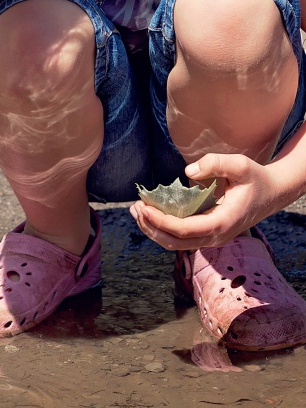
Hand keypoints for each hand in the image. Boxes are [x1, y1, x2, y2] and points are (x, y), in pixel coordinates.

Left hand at [129, 153, 280, 250]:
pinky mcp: (208, 235)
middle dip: (150, 227)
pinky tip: (151, 213)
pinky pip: (181, 238)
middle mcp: (216, 236)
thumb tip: (187, 173)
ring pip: (175, 244)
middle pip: (174, 242)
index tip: (143, 207)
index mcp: (222, 223)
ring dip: (153, 230)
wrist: (272, 193)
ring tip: (136, 210)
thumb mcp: (240, 164)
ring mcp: (212, 238)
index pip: (184, 230)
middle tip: (134, 207)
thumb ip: (216, 163)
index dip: (160, 221)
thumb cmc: (255, 178)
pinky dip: (163, 229)